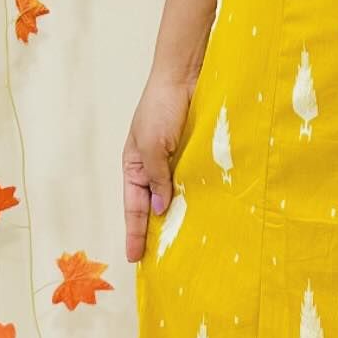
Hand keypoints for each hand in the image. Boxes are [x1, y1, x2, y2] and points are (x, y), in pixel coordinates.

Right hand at [123, 74, 192, 263]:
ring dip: (178, 217)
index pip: (134, 207)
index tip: (135, 258)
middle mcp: (153, 168)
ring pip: (174, 197)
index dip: (135, 232)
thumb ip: (156, 178)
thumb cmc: (160, 108)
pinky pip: (193, 183)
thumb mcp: (152, 146)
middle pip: (152, 207)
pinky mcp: (193, 155)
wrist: (184, 77)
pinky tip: (204, 215)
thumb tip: (159, 210)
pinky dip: (196, 198)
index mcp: (134, 166)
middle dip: (154, 231)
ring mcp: (173, 162)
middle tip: (159, 261)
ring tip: (182, 246)